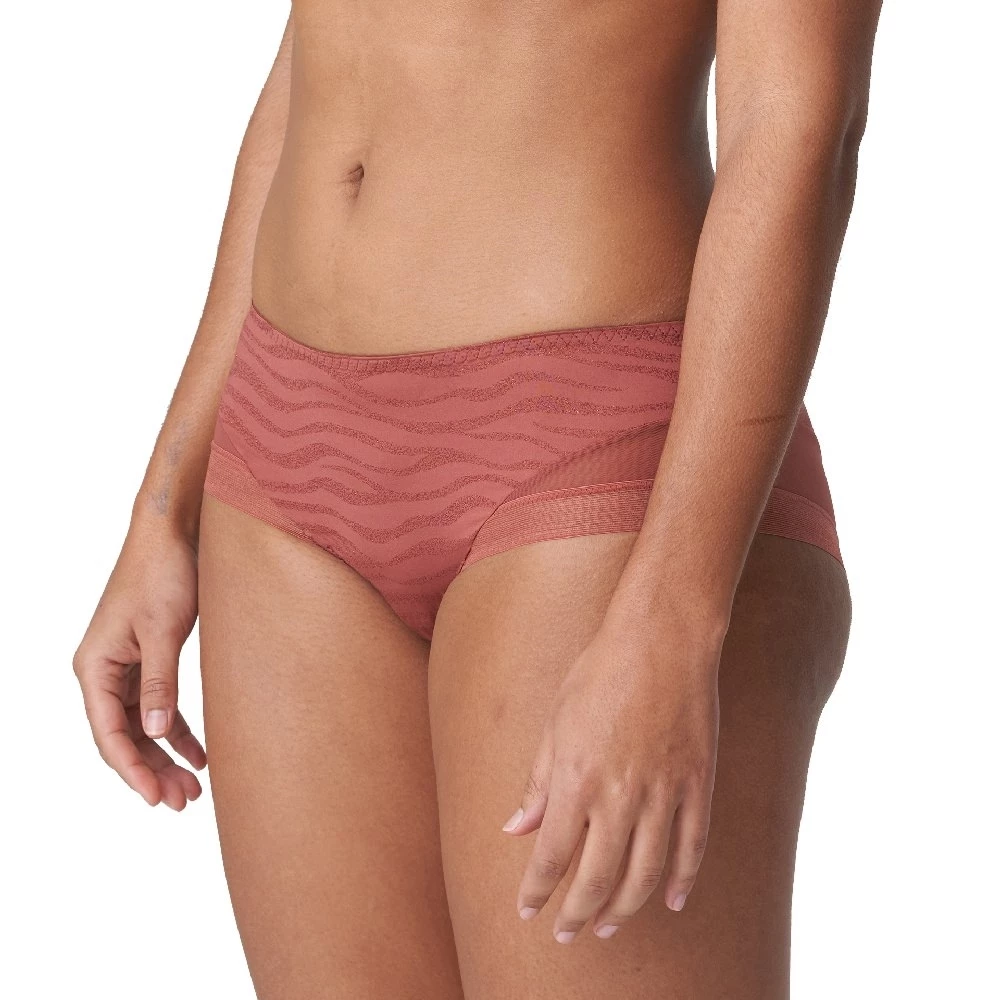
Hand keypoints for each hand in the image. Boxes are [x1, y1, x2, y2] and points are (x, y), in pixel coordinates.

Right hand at [72, 519, 205, 809]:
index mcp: (95, 667)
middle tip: (185, 802)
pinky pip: (160, 705)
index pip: (109, 734)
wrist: (174, 533)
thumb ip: (160, 683)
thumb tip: (159, 734)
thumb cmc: (162, 573)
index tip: (158, 798)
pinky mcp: (149, 658)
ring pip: (144, 725)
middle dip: (154, 770)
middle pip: (125, 736)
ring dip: (167, 755)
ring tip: (195, 788)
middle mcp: (103, 671)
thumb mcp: (163, 631)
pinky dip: (179, 729)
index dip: (134, 770)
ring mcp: (125, 666)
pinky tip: (201, 753)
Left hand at [501, 615, 721, 940]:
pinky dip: (683, 880)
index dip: (537, 890)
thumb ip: (538, 782)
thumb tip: (516, 829)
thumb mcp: (556, 722)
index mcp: (576, 780)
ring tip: (609, 926)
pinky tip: (672, 902)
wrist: (661, 639)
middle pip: (597, 878)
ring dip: (624, 907)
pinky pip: (692, 846)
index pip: (552, 856)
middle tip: (566, 933)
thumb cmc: (600, 673)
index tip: (527, 911)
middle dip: (577, 913)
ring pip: (645, 873)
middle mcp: (619, 796)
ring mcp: (664, 793)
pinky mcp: (697, 783)